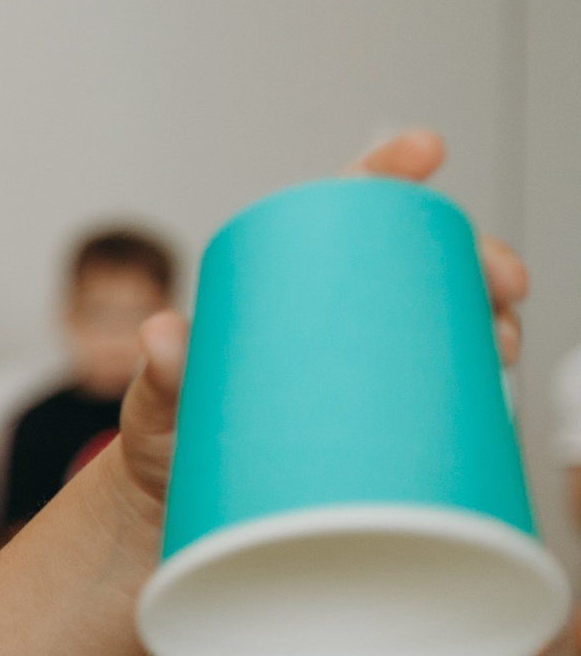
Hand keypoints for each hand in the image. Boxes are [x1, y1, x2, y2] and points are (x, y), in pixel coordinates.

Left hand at [113, 130, 529, 522]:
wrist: (174, 503)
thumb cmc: (164, 436)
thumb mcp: (156, 404)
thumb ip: (161, 373)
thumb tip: (161, 335)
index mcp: (279, 287)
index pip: (339, 210)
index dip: (387, 172)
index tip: (424, 151)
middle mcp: (329, 316)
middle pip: (416, 262)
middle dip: (472, 256)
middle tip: (498, 280)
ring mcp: (357, 362)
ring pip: (440, 319)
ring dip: (486, 318)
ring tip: (499, 340)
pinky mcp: (372, 412)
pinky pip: (436, 382)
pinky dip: (474, 375)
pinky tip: (493, 381)